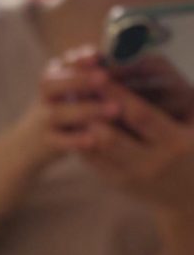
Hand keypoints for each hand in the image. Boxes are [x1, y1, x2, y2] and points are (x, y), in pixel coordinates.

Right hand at [12, 47, 117, 168]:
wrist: (28, 144)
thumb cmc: (65, 111)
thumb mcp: (74, 90)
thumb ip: (94, 76)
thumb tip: (135, 59)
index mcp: (54, 79)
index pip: (63, 63)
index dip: (79, 59)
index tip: (98, 56)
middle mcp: (46, 97)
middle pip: (52, 83)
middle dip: (79, 80)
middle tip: (104, 78)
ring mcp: (43, 120)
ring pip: (58, 113)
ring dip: (85, 109)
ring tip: (114, 109)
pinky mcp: (45, 143)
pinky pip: (58, 141)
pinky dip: (75, 140)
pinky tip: (94, 140)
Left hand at [82, 79, 193, 213]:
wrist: (191, 194)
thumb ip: (180, 93)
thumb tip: (150, 59)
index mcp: (175, 143)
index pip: (140, 115)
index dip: (118, 94)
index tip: (101, 75)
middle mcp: (151, 163)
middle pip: (109, 136)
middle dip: (91, 109)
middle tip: (77, 86)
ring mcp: (130, 177)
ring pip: (95, 149)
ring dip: (80, 124)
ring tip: (72, 100)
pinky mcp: (116, 184)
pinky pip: (91, 159)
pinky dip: (82, 138)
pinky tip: (76, 119)